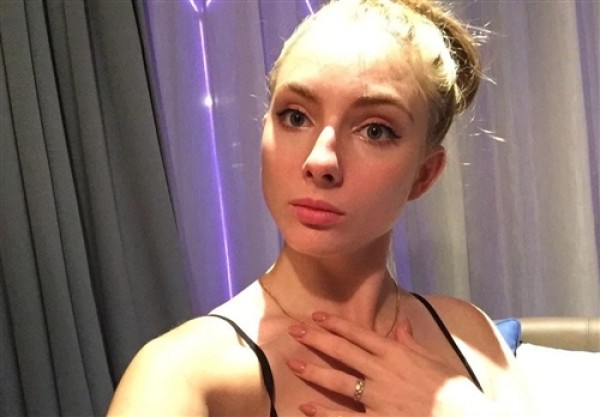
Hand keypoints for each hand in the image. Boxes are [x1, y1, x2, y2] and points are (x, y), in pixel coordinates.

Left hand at [287, 312, 496, 416]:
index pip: (360, 334)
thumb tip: (402, 323)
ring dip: (314, 371)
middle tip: (295, 330)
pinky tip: (306, 407)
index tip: (317, 316)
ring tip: (293, 363)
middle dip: (317, 339)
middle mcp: (384, 372)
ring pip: (339, 381)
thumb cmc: (456, 392)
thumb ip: (412, 342)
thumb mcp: (435, 360)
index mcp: (397, 354)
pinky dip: (324, 413)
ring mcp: (379, 399)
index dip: (336, 324)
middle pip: (343, 351)